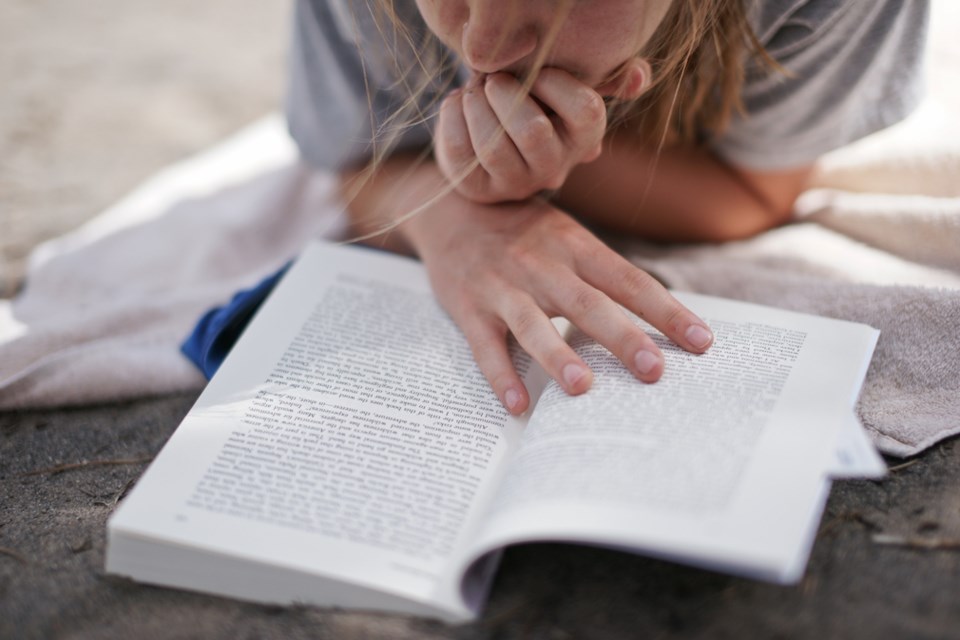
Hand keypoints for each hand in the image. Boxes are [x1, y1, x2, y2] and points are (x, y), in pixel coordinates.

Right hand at [406, 189, 714, 415]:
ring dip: (556, 355)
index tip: (701, 342)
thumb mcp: (566, 235)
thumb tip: (658, 319)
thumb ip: (602, 272)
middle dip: (622, 337)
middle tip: (653, 371)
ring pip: (532, 324)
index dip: (666, 311)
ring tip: (581, 387)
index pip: (628, 281)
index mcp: (574, 244)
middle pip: (586, 303)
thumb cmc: (522, 230)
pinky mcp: (468, 307)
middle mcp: (541, 264)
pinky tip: (518, 404)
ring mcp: (502, 286)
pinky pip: (484, 346)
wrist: (451, 208)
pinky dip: (500, 375)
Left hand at [435, 67, 607, 203]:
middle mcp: (555, 167)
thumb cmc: (532, 98)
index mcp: (585, 138)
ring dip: (475, 105)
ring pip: (493, 145)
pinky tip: (456, 105)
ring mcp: (516, 183)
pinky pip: (460, 150)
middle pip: (534, 131)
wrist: (484, 134)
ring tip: (472, 91)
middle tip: (492, 79)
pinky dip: (452, 116)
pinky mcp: (478, 188)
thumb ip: (606, 76)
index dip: (554, 82)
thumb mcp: (565, 84)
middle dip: (505, 94)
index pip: (586, 112)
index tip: (532, 68)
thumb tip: (640, 78)